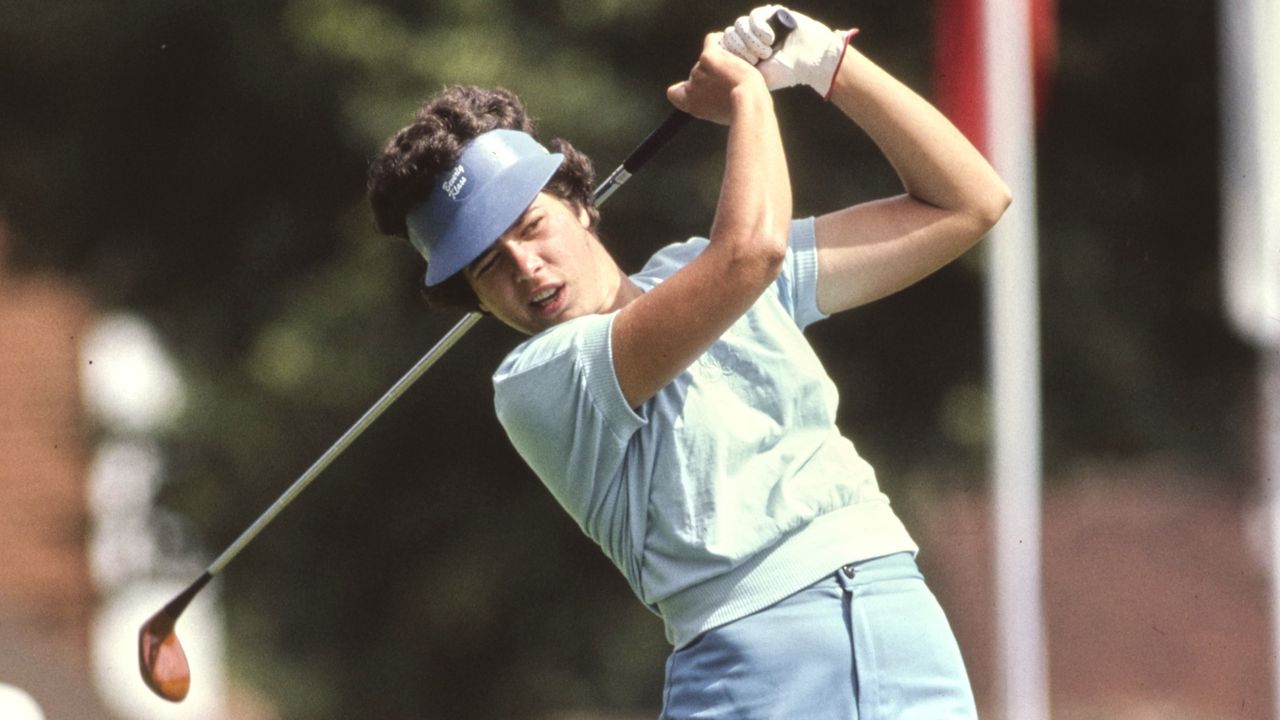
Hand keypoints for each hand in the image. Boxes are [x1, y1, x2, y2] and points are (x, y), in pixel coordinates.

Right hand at [667, 33, 769, 124]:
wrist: (749, 100)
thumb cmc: (741, 110)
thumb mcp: (720, 115)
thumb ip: (711, 106)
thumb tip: (717, 95)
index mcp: (691, 104)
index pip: (673, 93)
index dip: (682, 89)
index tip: (698, 90)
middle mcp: (691, 86)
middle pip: (695, 74)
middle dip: (709, 74)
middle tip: (730, 79)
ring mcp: (698, 69)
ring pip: (705, 60)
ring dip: (718, 60)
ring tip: (735, 67)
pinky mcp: (709, 55)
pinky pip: (711, 41)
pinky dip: (718, 40)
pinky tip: (728, 43)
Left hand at [720, 5, 855, 97]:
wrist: (811, 59)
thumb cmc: (786, 72)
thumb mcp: (757, 75)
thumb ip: (738, 69)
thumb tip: (716, 66)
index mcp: (745, 50)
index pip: (724, 45)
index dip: (731, 54)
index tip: (747, 65)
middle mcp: (750, 36)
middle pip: (730, 34)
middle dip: (742, 48)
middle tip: (758, 59)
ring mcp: (760, 24)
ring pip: (740, 25)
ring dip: (752, 41)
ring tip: (767, 51)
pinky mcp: (770, 13)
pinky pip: (753, 16)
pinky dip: (760, 29)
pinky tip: (771, 40)